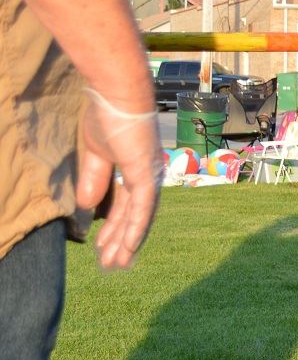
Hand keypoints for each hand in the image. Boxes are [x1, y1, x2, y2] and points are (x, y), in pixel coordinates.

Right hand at [75, 96, 160, 270]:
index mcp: (135, 170)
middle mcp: (146, 176)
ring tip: (116, 264)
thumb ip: (94, 178)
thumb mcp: (96, 153)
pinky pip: (142, 208)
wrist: (116, 95)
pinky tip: (127, 248)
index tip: (104, 246)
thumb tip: (87, 205)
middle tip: (111, 264)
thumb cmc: (107, 116)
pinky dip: (135, 229)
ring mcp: (149, 176)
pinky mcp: (146, 174)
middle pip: (134, 216)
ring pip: (139, 218)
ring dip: (127, 242)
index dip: (115, 227)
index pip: (126, 206)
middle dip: (120, 241)